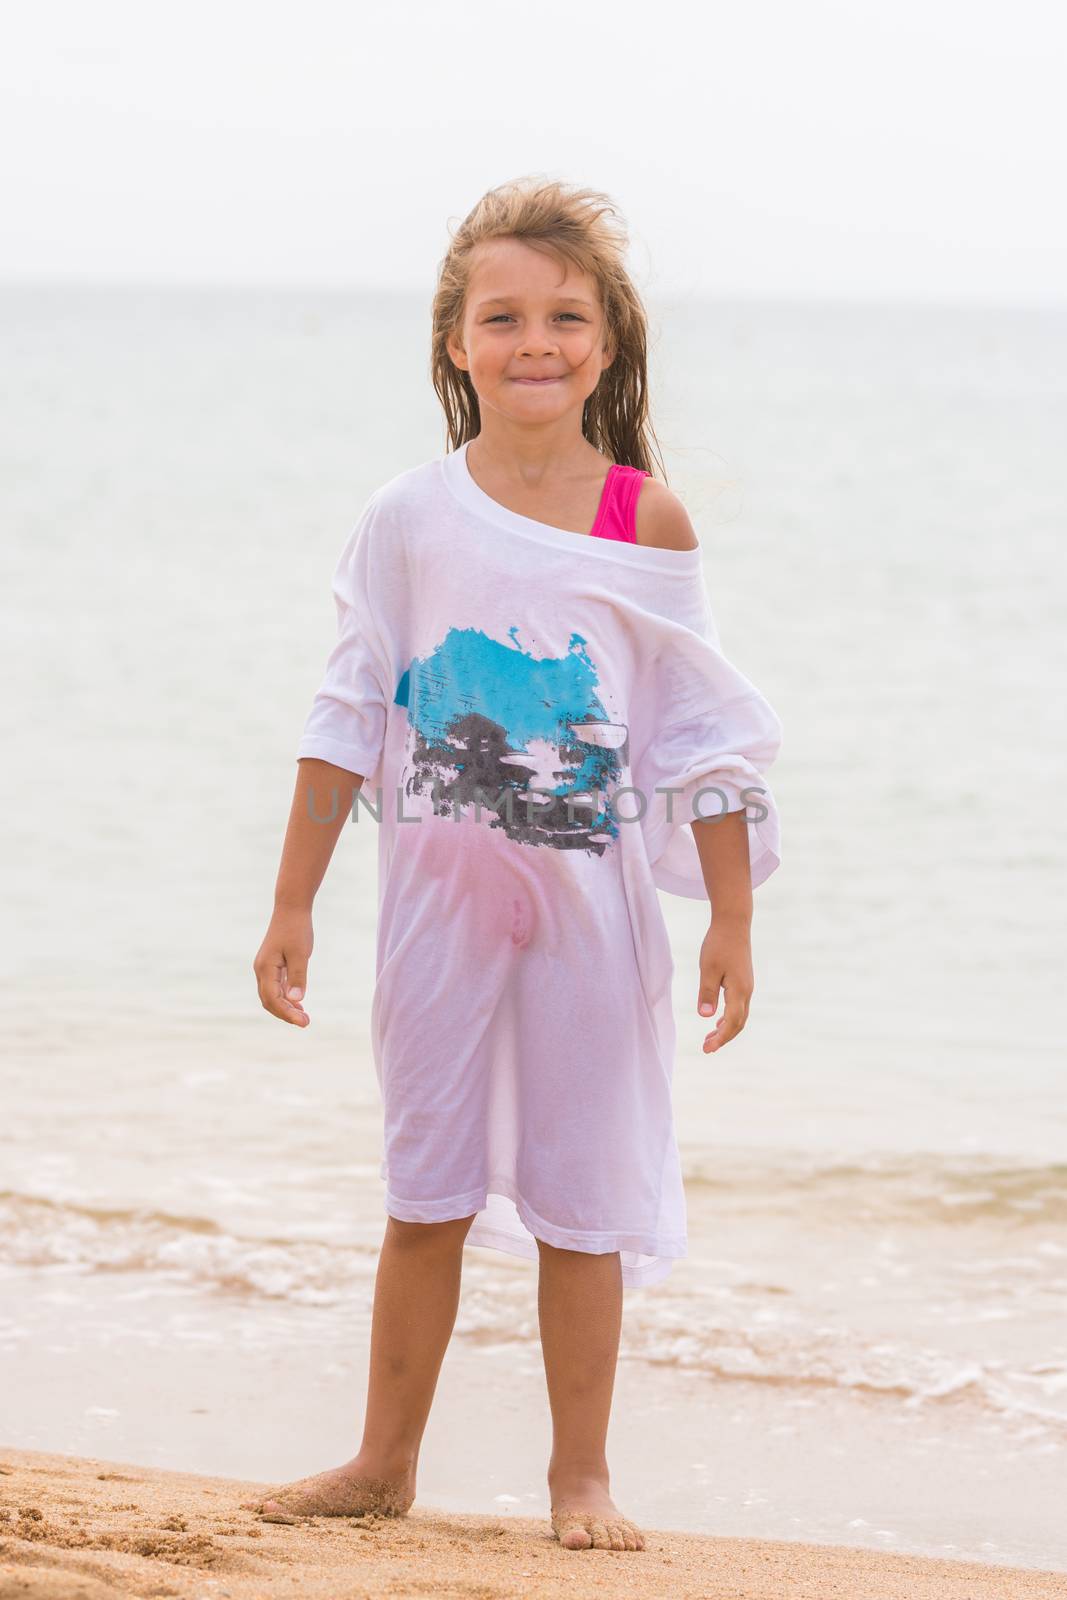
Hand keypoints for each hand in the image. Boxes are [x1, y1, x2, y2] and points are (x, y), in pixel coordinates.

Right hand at [253, 906, 313, 1026]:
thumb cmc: (296, 929)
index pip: (273, 999)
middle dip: (286, 1014)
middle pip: (269, 1001)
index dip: (287, 1014)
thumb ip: (298, 977)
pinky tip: (298, 1003)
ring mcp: (265, 968)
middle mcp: (261, 970)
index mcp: (265, 968)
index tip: (304, 1022)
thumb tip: (295, 1000)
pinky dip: (285, 997)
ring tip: (304, 1017)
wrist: (291, 908)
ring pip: (271, 995)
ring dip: (285, 1008)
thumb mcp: (301, 954)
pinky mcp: (271, 965)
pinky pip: (275, 987)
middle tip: (306, 1022)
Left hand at [696, 916, 752, 1052]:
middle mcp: (747, 992)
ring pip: (739, 1016)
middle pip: (738, 1023)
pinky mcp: (743, 981)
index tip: (707, 1049)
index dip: (720, 1038)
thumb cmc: (719, 944)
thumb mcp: (708, 969)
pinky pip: (738, 1007)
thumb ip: (707, 993)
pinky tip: (717, 1021)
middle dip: (723, 1038)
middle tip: (706, 1049)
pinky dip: (728, 1018)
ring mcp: (747, 987)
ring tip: (709, 1039)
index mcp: (739, 991)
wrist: (734, 924)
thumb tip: (705, 1016)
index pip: (731, 1023)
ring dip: (725, 1030)